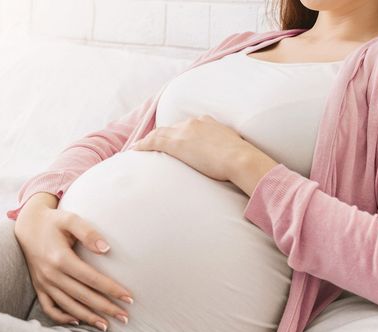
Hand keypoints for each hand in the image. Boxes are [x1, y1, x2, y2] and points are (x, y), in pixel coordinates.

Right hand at [13, 203, 132, 331]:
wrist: (28, 225)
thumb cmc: (53, 221)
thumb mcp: (70, 219)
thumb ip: (88, 232)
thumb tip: (106, 249)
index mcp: (60, 258)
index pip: (91, 279)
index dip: (111, 289)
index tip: (129, 297)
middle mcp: (51, 274)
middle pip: (83, 296)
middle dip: (105, 308)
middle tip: (125, 317)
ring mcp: (43, 282)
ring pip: (68, 306)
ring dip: (88, 317)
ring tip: (107, 325)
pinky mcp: (38, 286)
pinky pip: (49, 307)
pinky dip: (62, 317)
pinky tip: (78, 321)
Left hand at [129, 114, 278, 194]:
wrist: (240, 159)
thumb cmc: (242, 161)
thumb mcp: (235, 150)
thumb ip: (227, 152)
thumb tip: (231, 163)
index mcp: (209, 123)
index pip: (187, 127)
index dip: (177, 133)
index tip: (172, 139)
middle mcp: (195, 123)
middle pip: (171, 128)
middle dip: (161, 136)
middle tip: (150, 145)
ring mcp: (184, 131)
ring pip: (160, 134)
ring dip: (148, 141)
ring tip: (138, 148)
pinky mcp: (176, 142)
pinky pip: (153, 142)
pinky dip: (142, 145)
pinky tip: (134, 151)